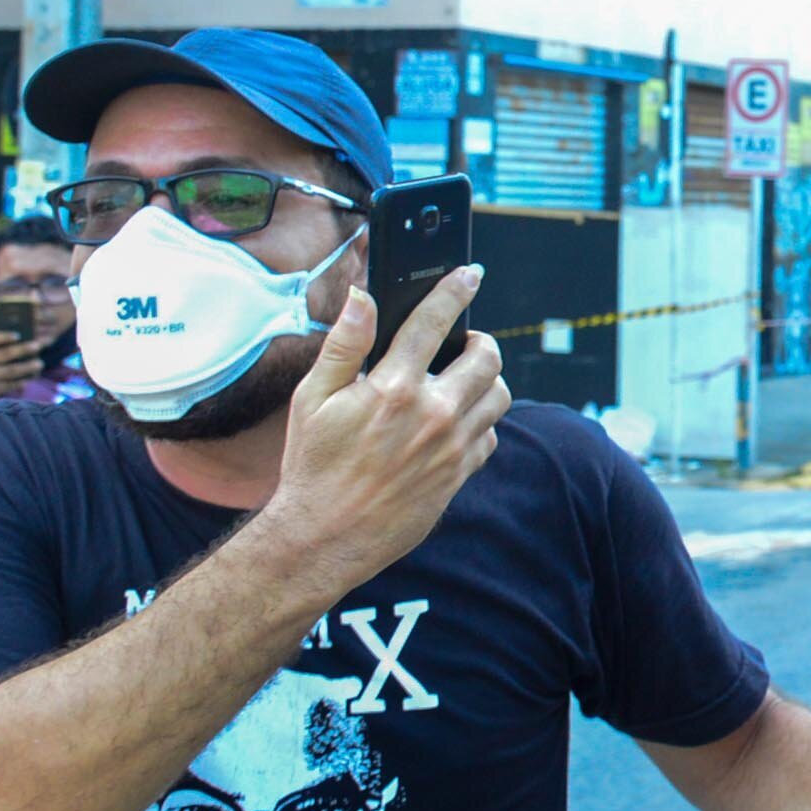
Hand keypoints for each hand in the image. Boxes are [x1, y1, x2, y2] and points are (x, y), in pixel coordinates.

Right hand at [0, 329, 44, 401]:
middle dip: (24, 349)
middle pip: (6, 354)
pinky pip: (12, 384)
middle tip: (38, 346)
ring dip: (28, 367)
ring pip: (12, 370)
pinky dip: (23, 380)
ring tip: (39, 364)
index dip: (3, 336)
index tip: (17, 335)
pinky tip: (31, 378)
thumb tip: (19, 343)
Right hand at [261, 267, 509, 594]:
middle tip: (462, 343)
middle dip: (478, 341)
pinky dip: (480, 423)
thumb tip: (363, 296)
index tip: (469, 274)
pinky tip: (453, 423)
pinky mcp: (459, 475)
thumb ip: (344, 343)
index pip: (434, 322)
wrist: (324, 537)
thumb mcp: (312, 399)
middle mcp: (431, 414)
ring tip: (460, 381)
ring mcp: (451, 447)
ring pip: (498, 395)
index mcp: (393, 388)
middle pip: (486, 357)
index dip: (455, 290)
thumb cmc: (313, 465)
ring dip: (485, 381)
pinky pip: (490, 436)